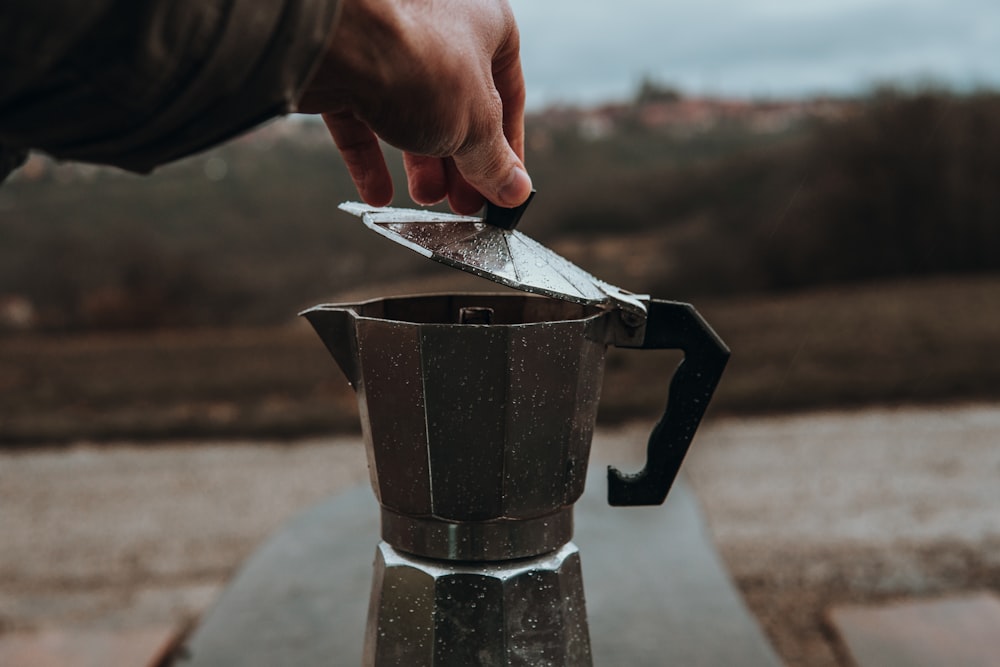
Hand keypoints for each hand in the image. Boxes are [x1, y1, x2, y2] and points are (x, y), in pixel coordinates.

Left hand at [297, 0, 531, 213]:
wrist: (336, 42)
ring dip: (420, 164)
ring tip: (425, 198)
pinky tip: (379, 194)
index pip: (507, 91)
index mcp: (485, 22)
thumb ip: (495, 162)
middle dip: (460, 162)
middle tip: (463, 203)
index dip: (507, 146)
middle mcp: (438, 24)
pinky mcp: (345, 66)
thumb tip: (513, 189)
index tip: (504, 185)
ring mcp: (388, 43)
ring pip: (411, 112)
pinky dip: (372, 157)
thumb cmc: (420, 63)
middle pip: (458, 106)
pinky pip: (362, 117)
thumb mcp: (475, 125)